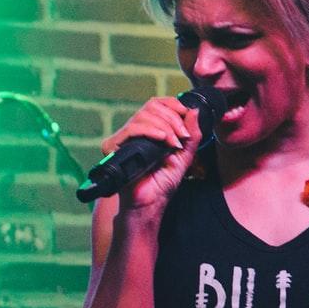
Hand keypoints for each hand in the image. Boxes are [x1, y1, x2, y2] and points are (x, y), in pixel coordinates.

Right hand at [100, 96, 203, 210]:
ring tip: (174, 143)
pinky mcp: (113, 146)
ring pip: (143, 115)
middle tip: (183, 136)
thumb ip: (192, 135)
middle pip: (152, 106)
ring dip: (165, 126)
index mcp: (150, 129)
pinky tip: (163, 140)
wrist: (149, 203)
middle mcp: (135, 130)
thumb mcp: (184, 156)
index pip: (158, 104)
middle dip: (173, 118)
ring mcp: (123, 137)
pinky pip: (131, 129)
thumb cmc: (163, 183)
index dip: (174, 105)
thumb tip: (195, 110)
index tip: (187, 118)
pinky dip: (150, 131)